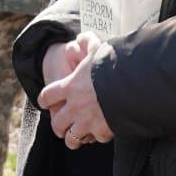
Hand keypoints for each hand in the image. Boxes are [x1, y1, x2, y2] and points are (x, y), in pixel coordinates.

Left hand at [37, 33, 113, 148]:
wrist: (130, 85)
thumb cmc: (112, 66)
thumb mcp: (97, 50)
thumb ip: (88, 42)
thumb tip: (83, 36)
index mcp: (70, 87)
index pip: (47, 96)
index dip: (45, 99)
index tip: (45, 102)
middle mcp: (74, 106)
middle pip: (57, 123)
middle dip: (57, 127)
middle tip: (60, 127)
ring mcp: (87, 121)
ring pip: (72, 138)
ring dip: (73, 138)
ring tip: (75, 139)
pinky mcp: (102, 131)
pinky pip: (95, 139)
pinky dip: (97, 137)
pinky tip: (100, 133)